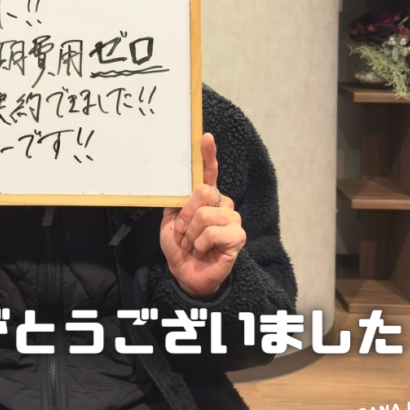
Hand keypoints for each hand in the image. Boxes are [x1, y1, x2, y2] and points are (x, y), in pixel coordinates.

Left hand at [160, 133, 245, 298]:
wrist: (185, 272)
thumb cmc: (180, 245)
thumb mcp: (171, 220)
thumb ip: (178, 202)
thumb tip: (185, 187)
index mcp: (205, 196)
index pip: (209, 171)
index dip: (208, 154)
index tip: (205, 137)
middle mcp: (222, 203)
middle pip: (204, 192)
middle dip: (186, 214)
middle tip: (183, 231)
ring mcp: (232, 219)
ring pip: (206, 215)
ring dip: (191, 234)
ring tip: (193, 244)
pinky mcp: (238, 236)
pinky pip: (213, 233)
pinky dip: (200, 244)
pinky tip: (203, 251)